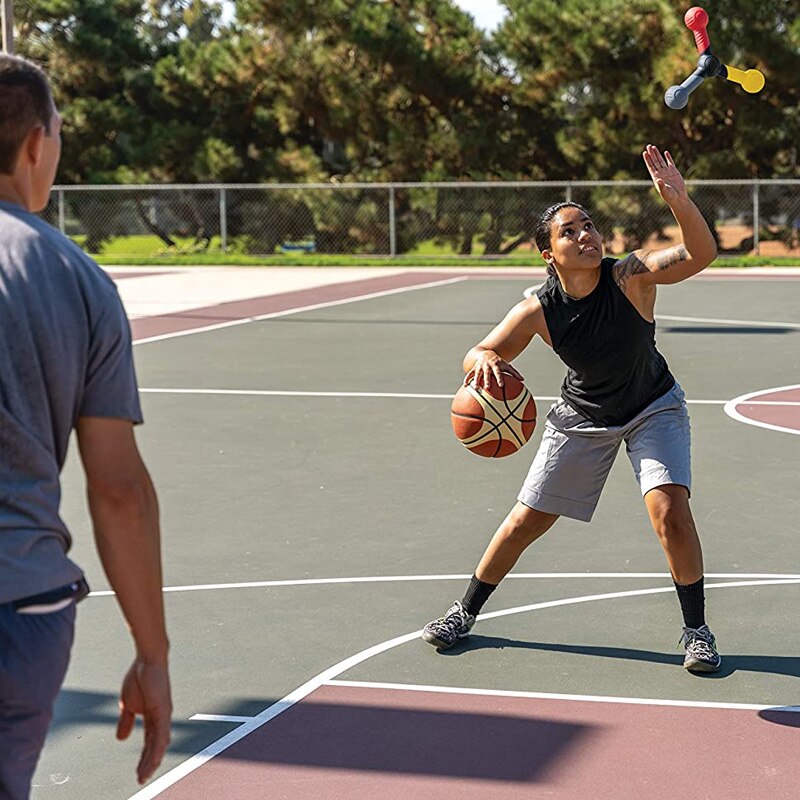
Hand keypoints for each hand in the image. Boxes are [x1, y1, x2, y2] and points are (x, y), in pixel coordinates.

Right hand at [117, 659, 171, 784]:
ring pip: (159, 744)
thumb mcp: (128, 705)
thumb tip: (121, 738)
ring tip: (144, 776)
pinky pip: (161, 734)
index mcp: (153, 717)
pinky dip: (157, 749)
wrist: (147, 660)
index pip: (149, 742)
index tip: (138, 772)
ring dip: (151, 761)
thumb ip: (126, 721)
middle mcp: (161, 718)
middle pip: (156, 746)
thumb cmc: (139, 677)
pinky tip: (154, 761)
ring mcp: (164, 715)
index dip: (144, 757)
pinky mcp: (163, 710)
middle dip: (148, 764)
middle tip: (141, 779)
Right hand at [465, 350, 523, 389]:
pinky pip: (469, 374)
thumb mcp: (506, 366)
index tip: (501, 385)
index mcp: (495, 366)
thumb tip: (523, 380)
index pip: (498, 373)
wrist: (486, 353)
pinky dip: (467, 379)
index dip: (499, 379)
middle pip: (487, 374)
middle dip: (487, 380)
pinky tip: (465, 386)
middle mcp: (487, 366)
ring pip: (477, 374)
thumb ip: (514, 373)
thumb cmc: (498, 362)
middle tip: (487, 387)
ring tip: (475, 388)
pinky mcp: (474, 368)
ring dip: (475, 381)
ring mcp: (480, 367)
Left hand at [643, 145, 686, 205]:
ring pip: (661, 161)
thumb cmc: (670, 197)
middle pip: (654, 161)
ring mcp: (667, 172)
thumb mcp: (664, 192)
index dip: (647, 160)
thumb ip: (661, 186)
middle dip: (651, 154)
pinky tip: (665, 152)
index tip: (644, 153)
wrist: (679, 198)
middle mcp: (660, 174)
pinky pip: (670, 163)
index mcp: (656, 178)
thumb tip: (658, 180)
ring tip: (653, 147)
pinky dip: (668, 157)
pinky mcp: (674, 172)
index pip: (651, 166)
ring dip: (657, 154)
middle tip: (648, 146)